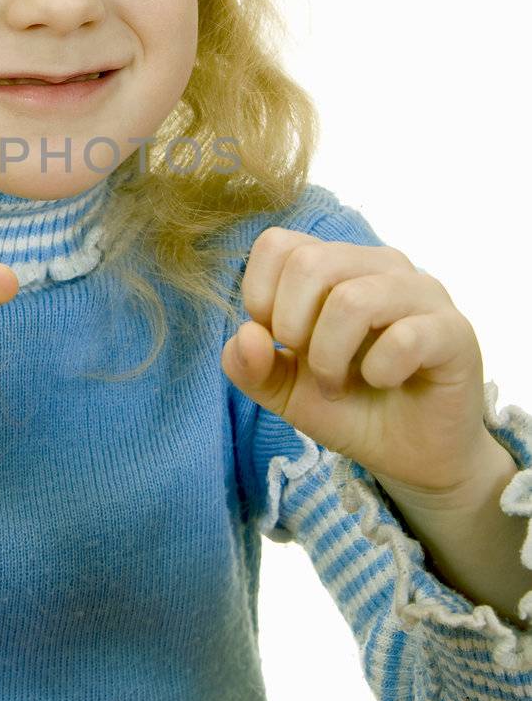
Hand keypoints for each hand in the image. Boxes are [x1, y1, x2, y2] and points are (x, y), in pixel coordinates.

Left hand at [220, 227, 493, 503]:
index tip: (279, 342)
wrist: (411, 455)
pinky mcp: (454, 330)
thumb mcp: (284, 391)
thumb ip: (251, 365)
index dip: (261, 297)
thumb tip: (245, 335)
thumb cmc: (350, 407)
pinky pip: (404, 336)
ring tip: (338, 384)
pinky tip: (384, 383)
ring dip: (330, 357)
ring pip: (353, 299)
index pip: (279, 245)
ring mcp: (422, 292)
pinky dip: (378, 371)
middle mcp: (379, 265)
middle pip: (310, 263)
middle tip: (312, 369)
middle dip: (293, 328)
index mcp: (336, 264)